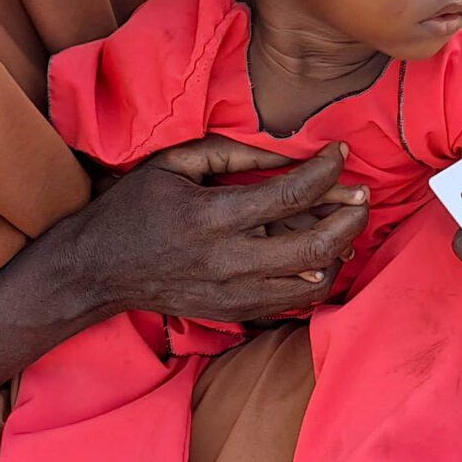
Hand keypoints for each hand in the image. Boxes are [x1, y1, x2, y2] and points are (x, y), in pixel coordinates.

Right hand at [63, 138, 369, 323]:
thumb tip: (286, 149)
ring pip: (313, 281)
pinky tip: (324, 253)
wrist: (97, 271)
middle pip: (315, 244)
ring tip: (349, 223)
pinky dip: (318, 277)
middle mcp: (227, 262)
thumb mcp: (173, 164)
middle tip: (363, 194)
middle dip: (351, 215)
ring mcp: (233, 294)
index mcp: (211, 217)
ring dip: (341, 249)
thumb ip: (231, 154)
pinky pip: (294, 302)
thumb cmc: (133, 208)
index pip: (291, 193)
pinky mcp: (234, 313)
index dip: (327, 169)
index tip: (341, 151)